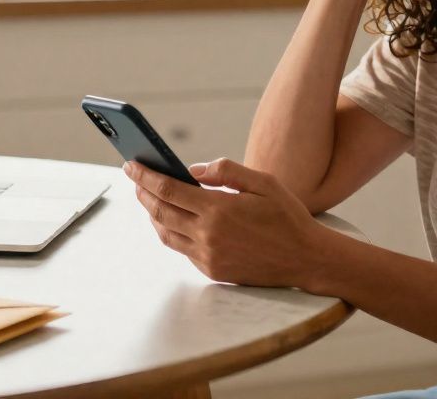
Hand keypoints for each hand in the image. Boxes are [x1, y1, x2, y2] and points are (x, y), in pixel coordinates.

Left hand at [125, 158, 327, 288]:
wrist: (306, 259)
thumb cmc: (287, 216)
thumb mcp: (263, 182)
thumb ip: (226, 171)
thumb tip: (191, 170)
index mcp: (219, 210)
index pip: (168, 190)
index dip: (145, 176)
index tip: (131, 165)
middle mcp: (208, 235)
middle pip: (160, 212)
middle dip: (142, 193)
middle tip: (135, 179)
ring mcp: (208, 256)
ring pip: (165, 233)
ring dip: (153, 214)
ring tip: (150, 197)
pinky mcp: (212, 270)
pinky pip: (182, 249)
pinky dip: (171, 232)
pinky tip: (173, 219)